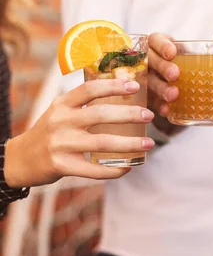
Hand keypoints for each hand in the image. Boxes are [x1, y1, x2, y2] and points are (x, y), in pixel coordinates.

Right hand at [4, 79, 155, 187]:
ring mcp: (60, 144)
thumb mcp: (61, 111)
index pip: (89, 89)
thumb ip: (85, 104)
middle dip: (129, 115)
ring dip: (129, 144)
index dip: (113, 86)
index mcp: (62, 104)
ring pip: (102, 143)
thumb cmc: (51, 132)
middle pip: (100, 115)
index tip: (135, 85)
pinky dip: (114, 169)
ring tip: (149, 143)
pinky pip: (94, 169)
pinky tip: (129, 166)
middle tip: (149, 116)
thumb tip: (124, 92)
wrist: (20, 159)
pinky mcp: (61, 166)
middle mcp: (60, 121)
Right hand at [147, 33, 212, 133]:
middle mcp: (151, 60)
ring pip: (150, 81)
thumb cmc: (190, 66)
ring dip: (161, 88)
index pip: (156, 40)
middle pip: (151, 60)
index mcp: (163, 45)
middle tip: (176, 75)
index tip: (173, 52)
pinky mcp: (148, 95)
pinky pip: (150, 100)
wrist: (173, 82)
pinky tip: (166, 111)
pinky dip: (158, 106)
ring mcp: (147, 77)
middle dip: (163, 67)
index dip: (163, 45)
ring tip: (174, 95)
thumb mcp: (200, 62)